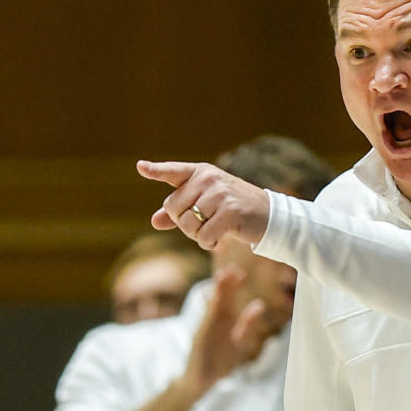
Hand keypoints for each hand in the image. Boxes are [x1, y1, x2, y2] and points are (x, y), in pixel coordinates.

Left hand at [136, 160, 269, 249]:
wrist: (269, 215)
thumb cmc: (233, 209)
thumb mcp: (205, 205)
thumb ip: (180, 212)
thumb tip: (155, 221)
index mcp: (201, 172)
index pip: (174, 171)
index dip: (156, 170)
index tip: (140, 167)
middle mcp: (209, 178)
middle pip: (174, 208)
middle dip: (184, 223)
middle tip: (203, 224)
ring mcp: (221, 193)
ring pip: (188, 224)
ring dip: (197, 236)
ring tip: (213, 230)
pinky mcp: (230, 211)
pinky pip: (204, 236)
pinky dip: (208, 244)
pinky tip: (219, 239)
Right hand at [174, 268, 275, 401]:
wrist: (198, 380)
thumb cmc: (219, 361)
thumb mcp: (238, 342)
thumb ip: (247, 324)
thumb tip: (259, 305)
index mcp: (224, 322)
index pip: (229, 300)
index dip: (233, 286)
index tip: (239, 273)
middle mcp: (215, 323)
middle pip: (222, 300)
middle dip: (226, 285)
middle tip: (231, 270)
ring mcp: (207, 330)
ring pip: (214, 308)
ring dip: (217, 293)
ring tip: (221, 277)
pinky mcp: (200, 338)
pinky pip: (206, 322)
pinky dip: (210, 311)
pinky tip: (213, 300)